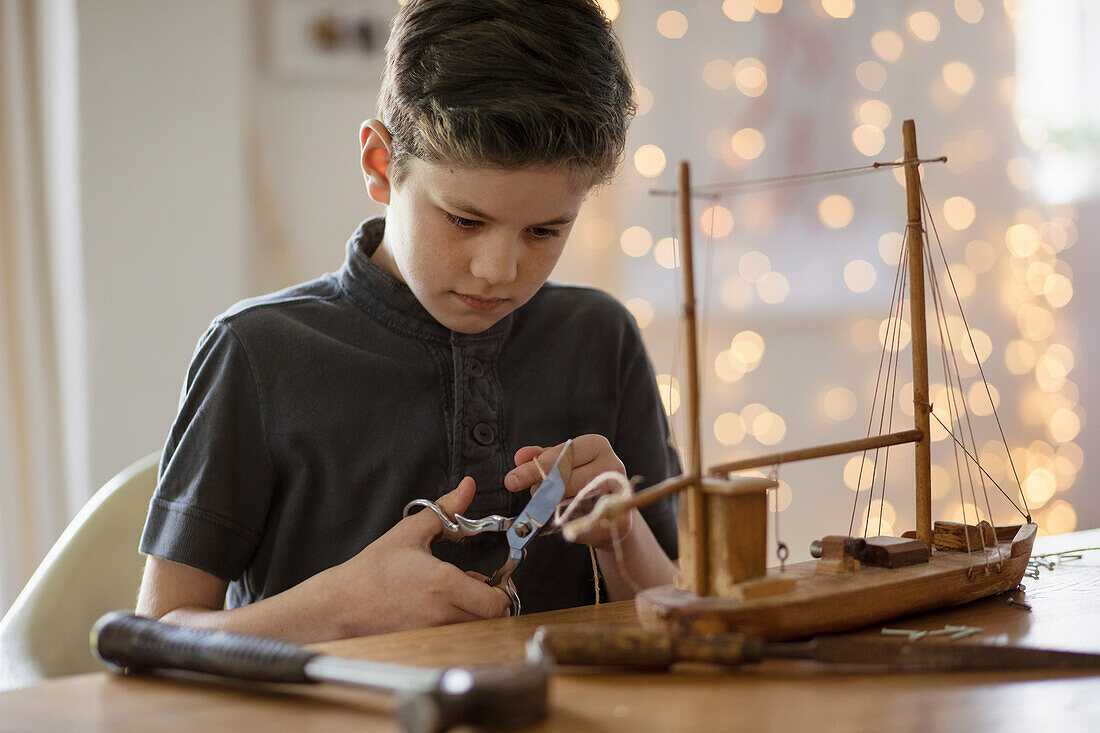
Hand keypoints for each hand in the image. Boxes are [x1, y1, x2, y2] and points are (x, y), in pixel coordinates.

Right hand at [323, 477, 511, 636]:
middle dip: (493, 604)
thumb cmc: (372, 570)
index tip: (495, 581)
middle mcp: (441, 614)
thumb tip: (467, 488)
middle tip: (484, 589)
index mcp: (443, 585)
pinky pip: (453, 638)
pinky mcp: (423, 644)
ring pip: (474, 631)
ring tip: (461, 597)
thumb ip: (445, 510)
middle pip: (491, 621)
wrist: (340, 604)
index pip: (496, 603)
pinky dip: (456, 626)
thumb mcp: (410, 532)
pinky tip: (443, 609)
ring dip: (475, 616)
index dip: (502, 592)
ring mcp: (432, 633)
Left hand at [504, 434, 632, 546]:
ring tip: (549, 506)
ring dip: (554, 507)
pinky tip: (562, 523)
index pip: (561, 454)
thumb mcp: (562, 465)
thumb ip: (541, 458)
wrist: (613, 516)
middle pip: (566, 478)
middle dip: (541, 489)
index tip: (511, 480)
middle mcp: (612, 464)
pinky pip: (586, 522)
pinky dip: (569, 525)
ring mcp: (618, 491)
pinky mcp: (621, 518)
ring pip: (574, 500)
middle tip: (530, 496)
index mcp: (596, 445)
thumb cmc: (584, 484)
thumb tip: (520, 456)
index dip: (535, 468)